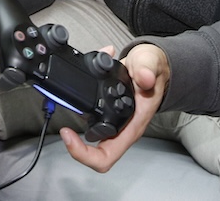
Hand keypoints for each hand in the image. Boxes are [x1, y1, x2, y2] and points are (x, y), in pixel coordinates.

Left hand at [60, 43, 169, 171]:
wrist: (154, 66)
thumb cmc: (154, 69)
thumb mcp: (150, 62)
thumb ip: (146, 69)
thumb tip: (145, 78)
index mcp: (133, 124)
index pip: (107, 156)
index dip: (84, 153)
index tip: (69, 136)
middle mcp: (123, 128)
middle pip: (97, 155)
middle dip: (76, 148)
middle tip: (64, 132)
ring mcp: (116, 123)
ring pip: (93, 143)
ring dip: (77, 137)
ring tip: (65, 123)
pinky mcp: (109, 114)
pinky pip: (92, 126)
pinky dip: (79, 114)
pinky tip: (74, 100)